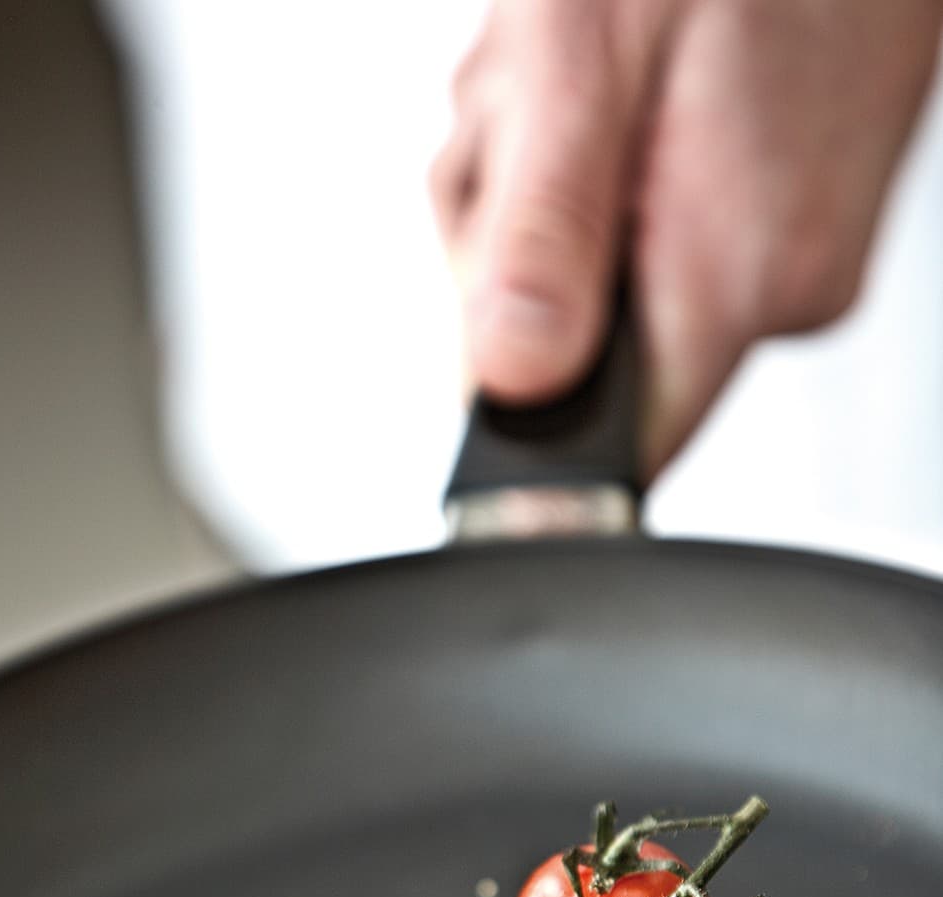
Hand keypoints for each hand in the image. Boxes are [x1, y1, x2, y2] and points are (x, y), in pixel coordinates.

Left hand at [431, 0, 941, 474]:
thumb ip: (542, 237)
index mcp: (738, 268)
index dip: (527, 400)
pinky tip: (620, 98)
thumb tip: (505, 380)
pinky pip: (653, 245)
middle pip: (591, 358)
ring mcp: (796, 259)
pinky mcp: (789, 225)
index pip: (617, 444)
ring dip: (554, 202)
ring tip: (582, 91)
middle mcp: (785, 287)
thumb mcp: (581, 57)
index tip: (495, 311)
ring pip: (610, 294)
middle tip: (528, 132)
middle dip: (519, 253)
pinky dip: (606, 179)